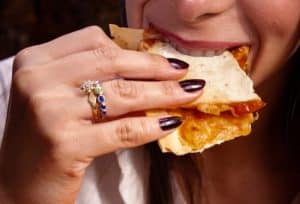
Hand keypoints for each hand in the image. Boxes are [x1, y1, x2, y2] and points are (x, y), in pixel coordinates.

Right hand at [0, 26, 203, 203]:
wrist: (19, 183)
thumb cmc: (45, 137)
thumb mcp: (60, 98)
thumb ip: (94, 80)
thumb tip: (148, 71)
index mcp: (36, 62)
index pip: (94, 42)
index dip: (133, 49)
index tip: (159, 60)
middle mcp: (38, 80)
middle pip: (111, 62)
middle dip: (155, 67)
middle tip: (184, 72)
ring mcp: (49, 111)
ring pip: (122, 94)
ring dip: (162, 93)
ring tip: (187, 94)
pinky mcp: (63, 144)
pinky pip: (121, 129)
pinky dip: (150, 126)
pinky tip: (169, 123)